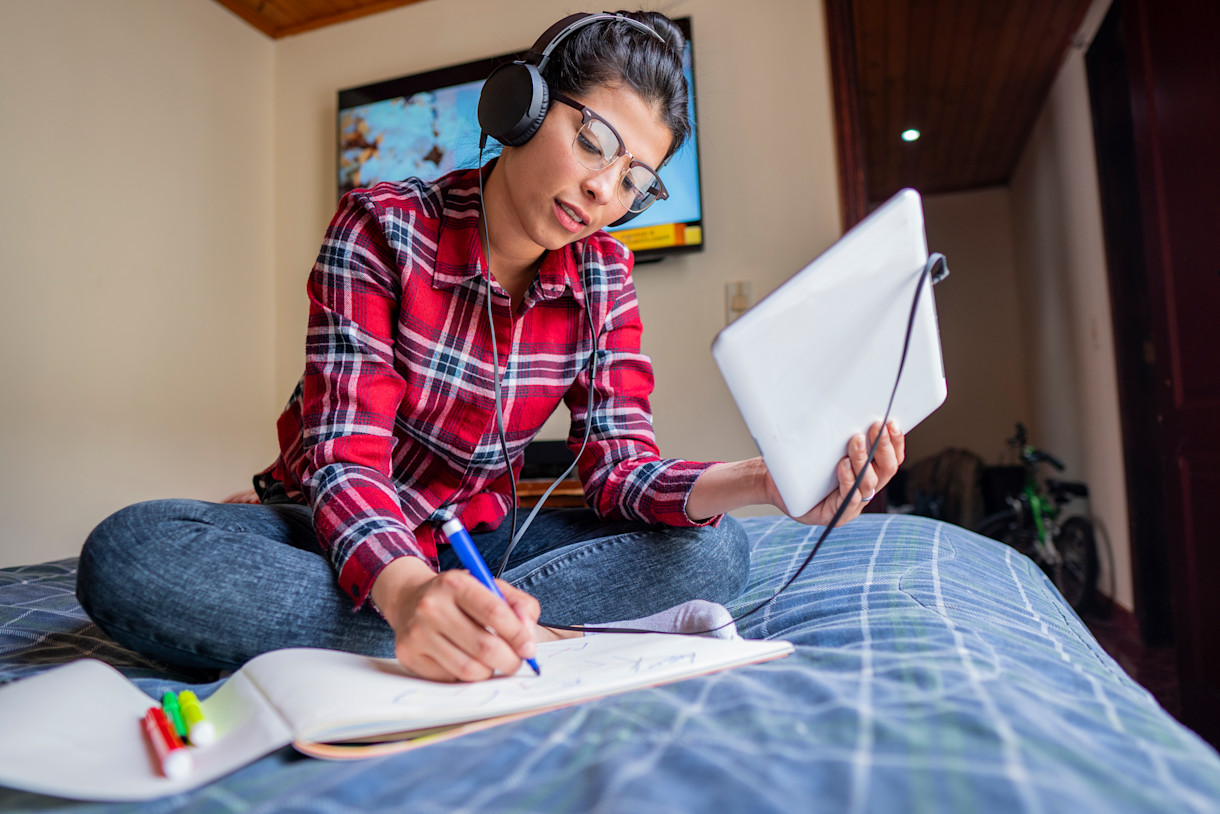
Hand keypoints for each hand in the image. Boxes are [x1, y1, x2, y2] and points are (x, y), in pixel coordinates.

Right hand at [370, 557, 540, 681]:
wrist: (409, 598)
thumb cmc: (458, 596)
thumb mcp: (489, 587)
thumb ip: (519, 605)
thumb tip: (528, 636)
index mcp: (454, 583)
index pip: (494, 612)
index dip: (518, 635)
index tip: (529, 649)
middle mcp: (431, 606)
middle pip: (484, 646)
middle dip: (509, 660)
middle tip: (516, 663)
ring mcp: (417, 632)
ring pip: (468, 669)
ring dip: (489, 672)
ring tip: (492, 663)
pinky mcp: (407, 654)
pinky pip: (450, 678)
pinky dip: (466, 676)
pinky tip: (465, 661)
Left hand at [766, 420, 904, 525]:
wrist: (775, 484)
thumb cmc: (801, 463)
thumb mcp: (825, 444)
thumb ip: (841, 433)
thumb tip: (852, 406)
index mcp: (867, 471)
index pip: (891, 457)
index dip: (895, 442)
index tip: (892, 423)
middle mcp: (864, 488)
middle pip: (887, 469)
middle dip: (883, 447)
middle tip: (876, 427)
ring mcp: (852, 504)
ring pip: (869, 483)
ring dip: (863, 459)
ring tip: (854, 441)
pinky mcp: (837, 515)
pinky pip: (849, 498)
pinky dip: (848, 480)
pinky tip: (842, 465)